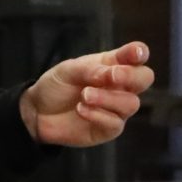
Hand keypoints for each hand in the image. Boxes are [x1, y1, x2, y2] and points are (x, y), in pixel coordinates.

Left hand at [20, 42, 154, 146]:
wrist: (37, 112)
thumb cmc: (56, 86)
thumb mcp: (68, 70)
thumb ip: (90, 70)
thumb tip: (110, 74)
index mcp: (113, 64)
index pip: (135, 55)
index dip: (139, 53)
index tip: (135, 53)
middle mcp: (120, 85)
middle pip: (144, 78)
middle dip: (131, 76)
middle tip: (112, 76)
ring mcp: (117, 108)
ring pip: (131, 103)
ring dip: (109, 98)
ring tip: (85, 95)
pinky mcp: (109, 128)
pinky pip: (115, 123)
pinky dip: (99, 115)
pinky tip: (81, 109)